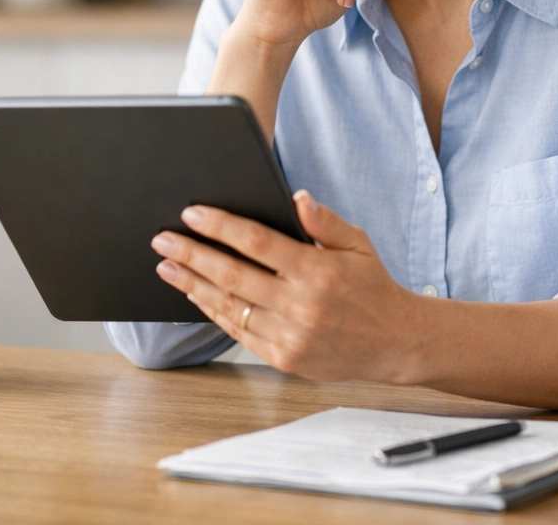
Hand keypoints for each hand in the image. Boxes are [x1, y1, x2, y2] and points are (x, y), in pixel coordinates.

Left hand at [150, 191, 420, 382]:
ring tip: (166, 267)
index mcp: (317, 271)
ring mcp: (290, 336)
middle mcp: (300, 305)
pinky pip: (238, 332)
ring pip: (228, 306)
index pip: (257, 243)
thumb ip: (324, 220)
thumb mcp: (358, 243)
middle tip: (162, 239)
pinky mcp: (284, 359)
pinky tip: (195, 295)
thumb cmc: (373, 286)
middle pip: (232, 275)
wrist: (395, 343)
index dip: (221, 226)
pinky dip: (212, 311)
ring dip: (192, 285)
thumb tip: (295, 197)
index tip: (192, 213)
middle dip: (192, 254)